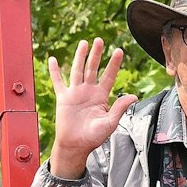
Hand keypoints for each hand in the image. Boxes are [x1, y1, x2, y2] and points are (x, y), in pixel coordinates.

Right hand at [48, 38, 136, 179]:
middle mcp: (89, 92)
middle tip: (100, 40)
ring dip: (80, 56)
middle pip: (93, 68)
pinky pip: (58, 82)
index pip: (109, 76)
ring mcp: (75, 93)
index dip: (114, 64)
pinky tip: (53, 60)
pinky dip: (55, 71)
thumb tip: (133, 96)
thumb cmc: (93, 137)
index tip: (119, 51)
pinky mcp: (63, 98)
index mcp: (101, 97)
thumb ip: (119, 108)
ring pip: (78, 70)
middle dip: (96, 54)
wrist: (76, 146)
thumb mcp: (109, 123)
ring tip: (84, 43)